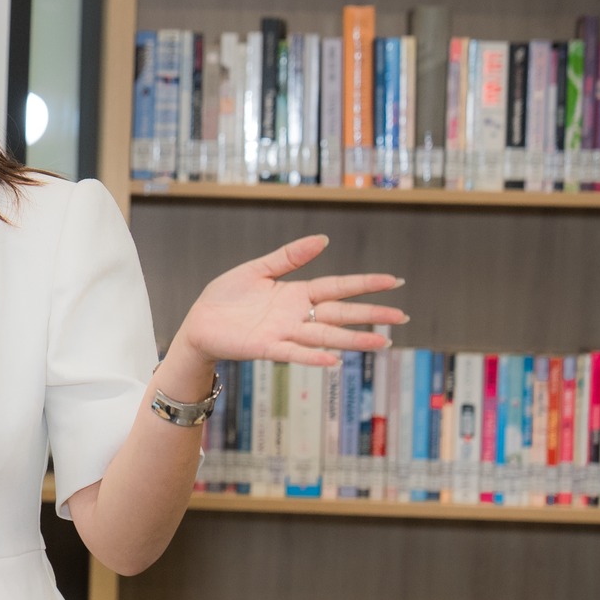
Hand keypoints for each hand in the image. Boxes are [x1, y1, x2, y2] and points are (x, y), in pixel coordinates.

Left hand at [174, 234, 406, 368]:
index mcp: (296, 293)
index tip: (394, 281)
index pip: (338, 287)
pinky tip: (334, 360)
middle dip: (371, 314)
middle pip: (340, 313)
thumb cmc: (226, 298)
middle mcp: (296, 315)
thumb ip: (289, 257)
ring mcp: (283, 333)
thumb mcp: (257, 269)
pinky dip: (313, 357)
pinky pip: (293, 353)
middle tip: (401, 317)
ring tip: (382, 342)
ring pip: (325, 336)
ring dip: (353, 340)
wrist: (198, 322)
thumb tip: (324, 239)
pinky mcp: (265, 348)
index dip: (365, 284)